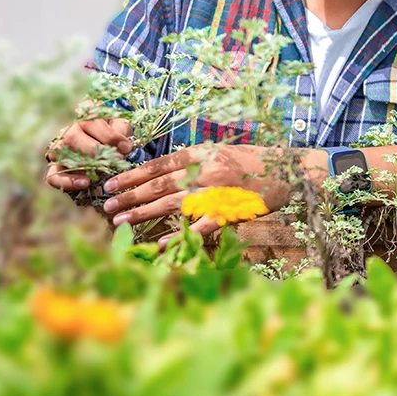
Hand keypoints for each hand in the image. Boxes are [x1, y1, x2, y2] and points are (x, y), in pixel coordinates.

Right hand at [44, 118, 133, 190]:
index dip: (109, 135)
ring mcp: (59, 150)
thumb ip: (122, 131)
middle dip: (96, 150)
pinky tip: (85, 182)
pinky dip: (68, 181)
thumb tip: (123, 146)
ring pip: (60, 152)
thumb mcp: (122, 130)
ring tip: (102, 170)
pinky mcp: (56, 169)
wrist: (108, 155)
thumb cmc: (117, 138)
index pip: (90, 120)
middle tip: (115, 160)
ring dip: (82, 163)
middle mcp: (69, 130)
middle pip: (72, 135)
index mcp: (86, 118)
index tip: (126, 148)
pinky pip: (54, 176)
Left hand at [101, 144, 290, 247]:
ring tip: (120, 224)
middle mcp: (206, 171)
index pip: (158, 165)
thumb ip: (194, 161)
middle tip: (107, 208)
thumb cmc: (253, 161)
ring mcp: (217, 192)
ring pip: (171, 205)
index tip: (111, 185)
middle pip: (158, 186)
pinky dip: (178, 236)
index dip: (131, 176)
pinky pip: (198, 226)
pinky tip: (159, 244)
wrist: (289, 171)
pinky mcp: (229, 212)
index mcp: (202, 153)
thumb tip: (160, 173)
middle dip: (129, 198)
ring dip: (143, 215)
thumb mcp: (220, 151)